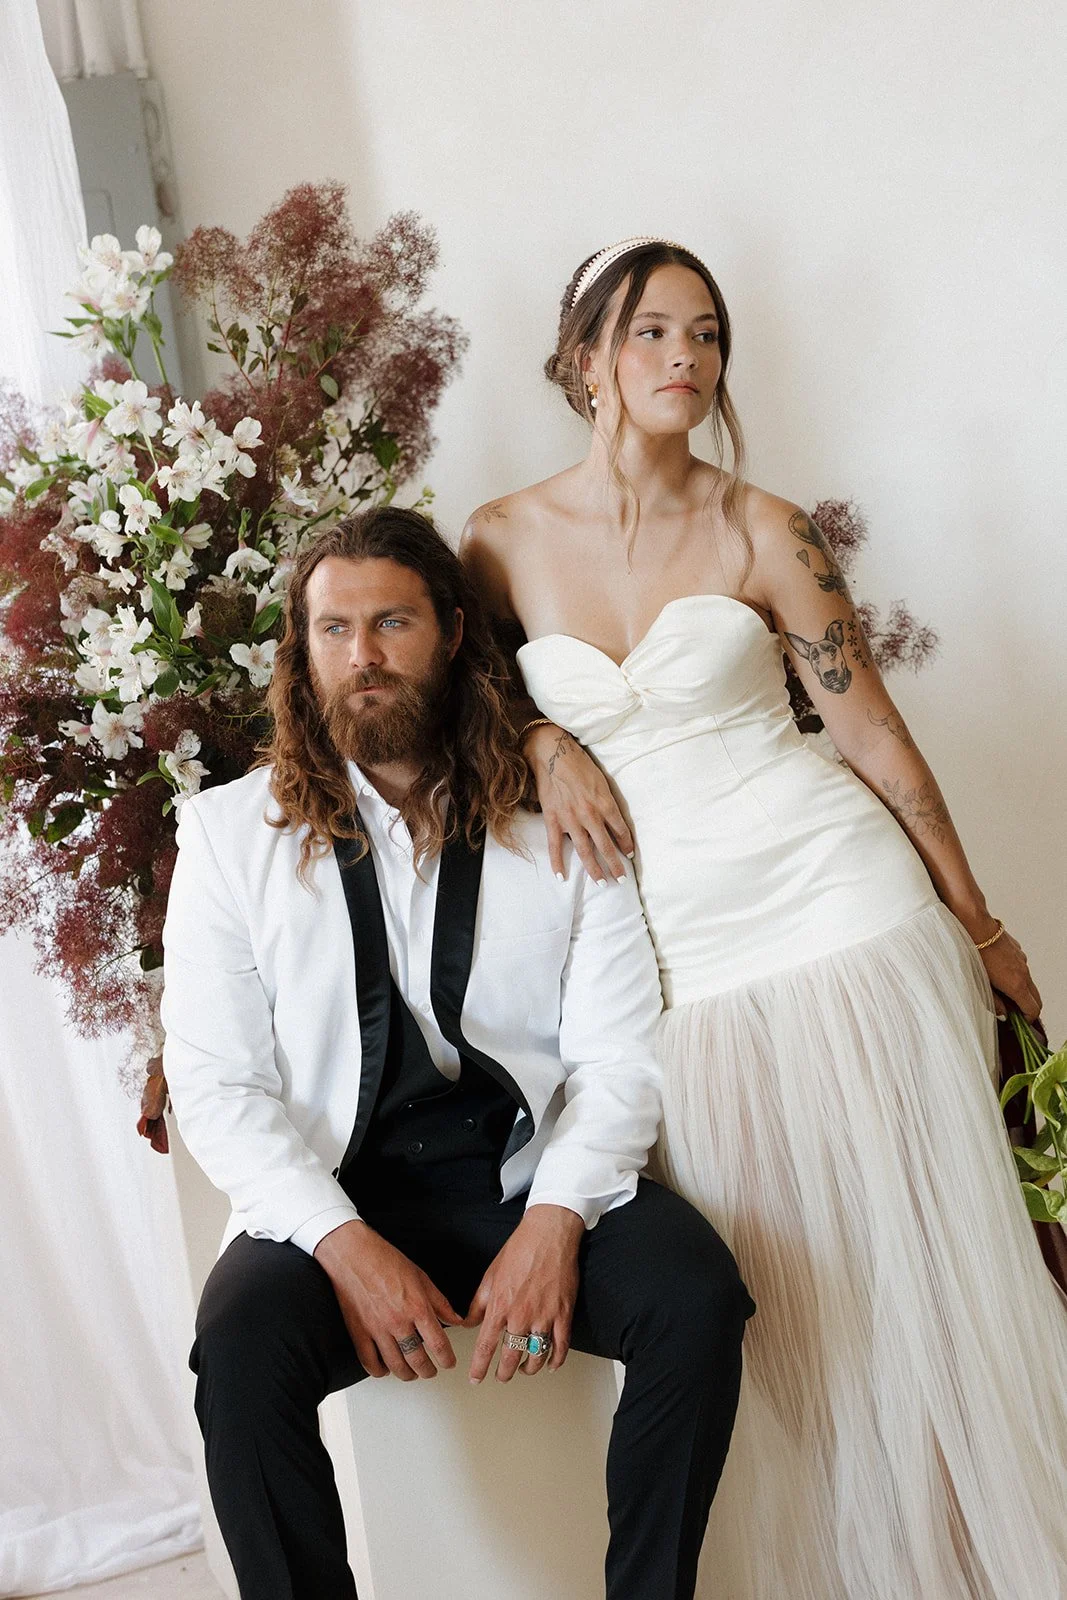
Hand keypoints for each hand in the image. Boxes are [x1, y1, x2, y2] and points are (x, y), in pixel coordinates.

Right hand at [314, 1220, 460, 1380]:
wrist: (353, 1254)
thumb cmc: (385, 1260)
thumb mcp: (421, 1277)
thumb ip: (439, 1302)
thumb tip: (455, 1319)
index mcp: (417, 1307)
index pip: (438, 1344)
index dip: (447, 1358)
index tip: (449, 1362)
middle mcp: (398, 1322)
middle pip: (418, 1360)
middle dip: (429, 1370)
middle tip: (432, 1371)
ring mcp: (377, 1330)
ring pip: (395, 1366)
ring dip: (407, 1374)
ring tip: (412, 1373)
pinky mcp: (358, 1332)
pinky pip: (369, 1362)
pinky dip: (379, 1371)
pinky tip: (385, 1369)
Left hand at [465, 1204, 583, 1382]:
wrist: (548, 1234)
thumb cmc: (520, 1249)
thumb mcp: (490, 1275)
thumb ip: (478, 1303)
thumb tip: (468, 1322)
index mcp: (499, 1306)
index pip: (485, 1346)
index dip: (479, 1367)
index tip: (475, 1378)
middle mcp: (520, 1316)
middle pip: (510, 1357)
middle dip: (503, 1373)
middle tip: (500, 1376)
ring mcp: (544, 1317)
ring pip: (535, 1356)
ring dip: (528, 1368)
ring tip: (523, 1369)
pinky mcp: (563, 1314)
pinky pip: (560, 1347)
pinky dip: (555, 1360)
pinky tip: (550, 1364)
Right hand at [525, 722, 633, 882]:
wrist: (553, 755)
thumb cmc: (580, 764)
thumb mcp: (602, 781)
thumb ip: (607, 802)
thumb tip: (612, 820)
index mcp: (605, 804)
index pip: (621, 831)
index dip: (627, 845)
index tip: (630, 855)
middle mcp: (590, 815)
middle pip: (606, 846)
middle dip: (615, 865)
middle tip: (621, 879)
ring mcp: (571, 820)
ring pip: (585, 851)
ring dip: (594, 869)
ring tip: (602, 883)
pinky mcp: (553, 820)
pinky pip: (555, 846)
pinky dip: (558, 863)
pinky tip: (561, 877)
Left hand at [979, 924, 1041, 1021]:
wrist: (975, 926)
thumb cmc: (973, 954)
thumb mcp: (981, 984)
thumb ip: (994, 1002)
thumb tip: (1003, 1014)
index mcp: (1016, 985)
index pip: (1033, 1009)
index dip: (1028, 1020)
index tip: (1019, 1023)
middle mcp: (1023, 973)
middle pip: (1036, 997)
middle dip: (1028, 1008)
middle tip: (1013, 1013)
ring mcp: (1022, 960)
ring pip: (1028, 981)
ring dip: (1021, 991)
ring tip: (1002, 993)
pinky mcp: (1017, 950)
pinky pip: (1020, 967)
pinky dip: (1015, 975)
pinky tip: (998, 973)